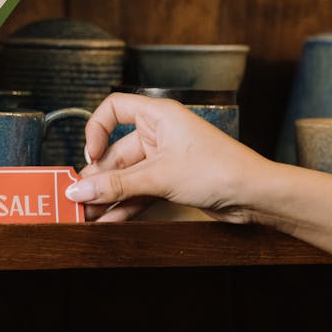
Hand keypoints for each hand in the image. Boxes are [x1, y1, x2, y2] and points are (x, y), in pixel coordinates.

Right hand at [66, 92, 267, 222]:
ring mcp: (165, 159)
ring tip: (87, 216)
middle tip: (77, 200)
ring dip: (108, 196)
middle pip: (116, 152)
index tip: (90, 156)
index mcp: (158, 115)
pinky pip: (140, 192)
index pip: (113, 109)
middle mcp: (160, 133)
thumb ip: (116, 185)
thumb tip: (79, 189)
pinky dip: (125, 206)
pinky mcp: (172, 181)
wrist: (254, 196)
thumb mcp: (159, 177)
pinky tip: (108, 222)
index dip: (96, 130)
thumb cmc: (219, 170)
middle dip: (97, 178)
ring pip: (126, 177)